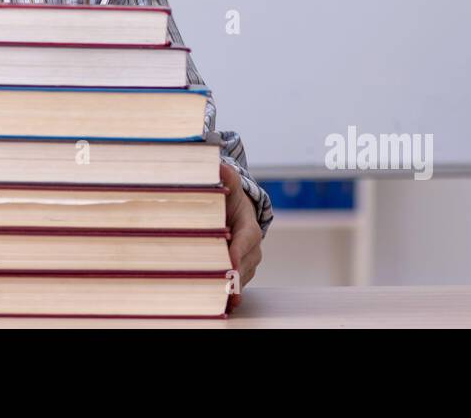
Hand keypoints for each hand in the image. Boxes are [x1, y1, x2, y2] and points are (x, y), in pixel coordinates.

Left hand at [220, 160, 262, 310]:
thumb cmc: (232, 199)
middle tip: (222, 290)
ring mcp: (249, 262)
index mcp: (250, 228)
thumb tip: (221, 166)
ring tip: (216, 300)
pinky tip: (219, 304)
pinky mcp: (242, 272)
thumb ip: (228, 178)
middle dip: (233, 278)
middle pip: (243, 266)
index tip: (229, 264)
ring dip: (230, 288)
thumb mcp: (231, 187)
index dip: (237, 253)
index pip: (245, 242)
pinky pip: (236, 284)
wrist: (241, 212)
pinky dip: (228, 293)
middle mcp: (253, 248)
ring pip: (240, 278)